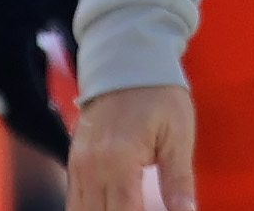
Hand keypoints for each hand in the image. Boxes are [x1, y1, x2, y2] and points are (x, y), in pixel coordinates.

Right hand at [0, 0, 82, 160]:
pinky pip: (4, 94)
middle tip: (76, 159)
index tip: (78, 148)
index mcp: (7, 40)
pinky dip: (25, 111)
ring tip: (67, 148)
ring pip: (8, 108)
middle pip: (15, 113)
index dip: (53, 130)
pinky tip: (51, 120)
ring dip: (34, 128)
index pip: (28, 102)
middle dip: (44, 138)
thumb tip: (104, 85)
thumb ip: (79, 40)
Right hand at [68, 84, 195, 210]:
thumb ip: (179, 181)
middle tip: (146, 210)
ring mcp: (78, 165)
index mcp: (119, 160)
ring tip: (130, 208)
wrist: (127, 58)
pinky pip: (74, 200)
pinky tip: (110, 208)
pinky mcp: (74, 161)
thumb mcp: (178, 134)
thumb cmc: (158, 93)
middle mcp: (91, 166)